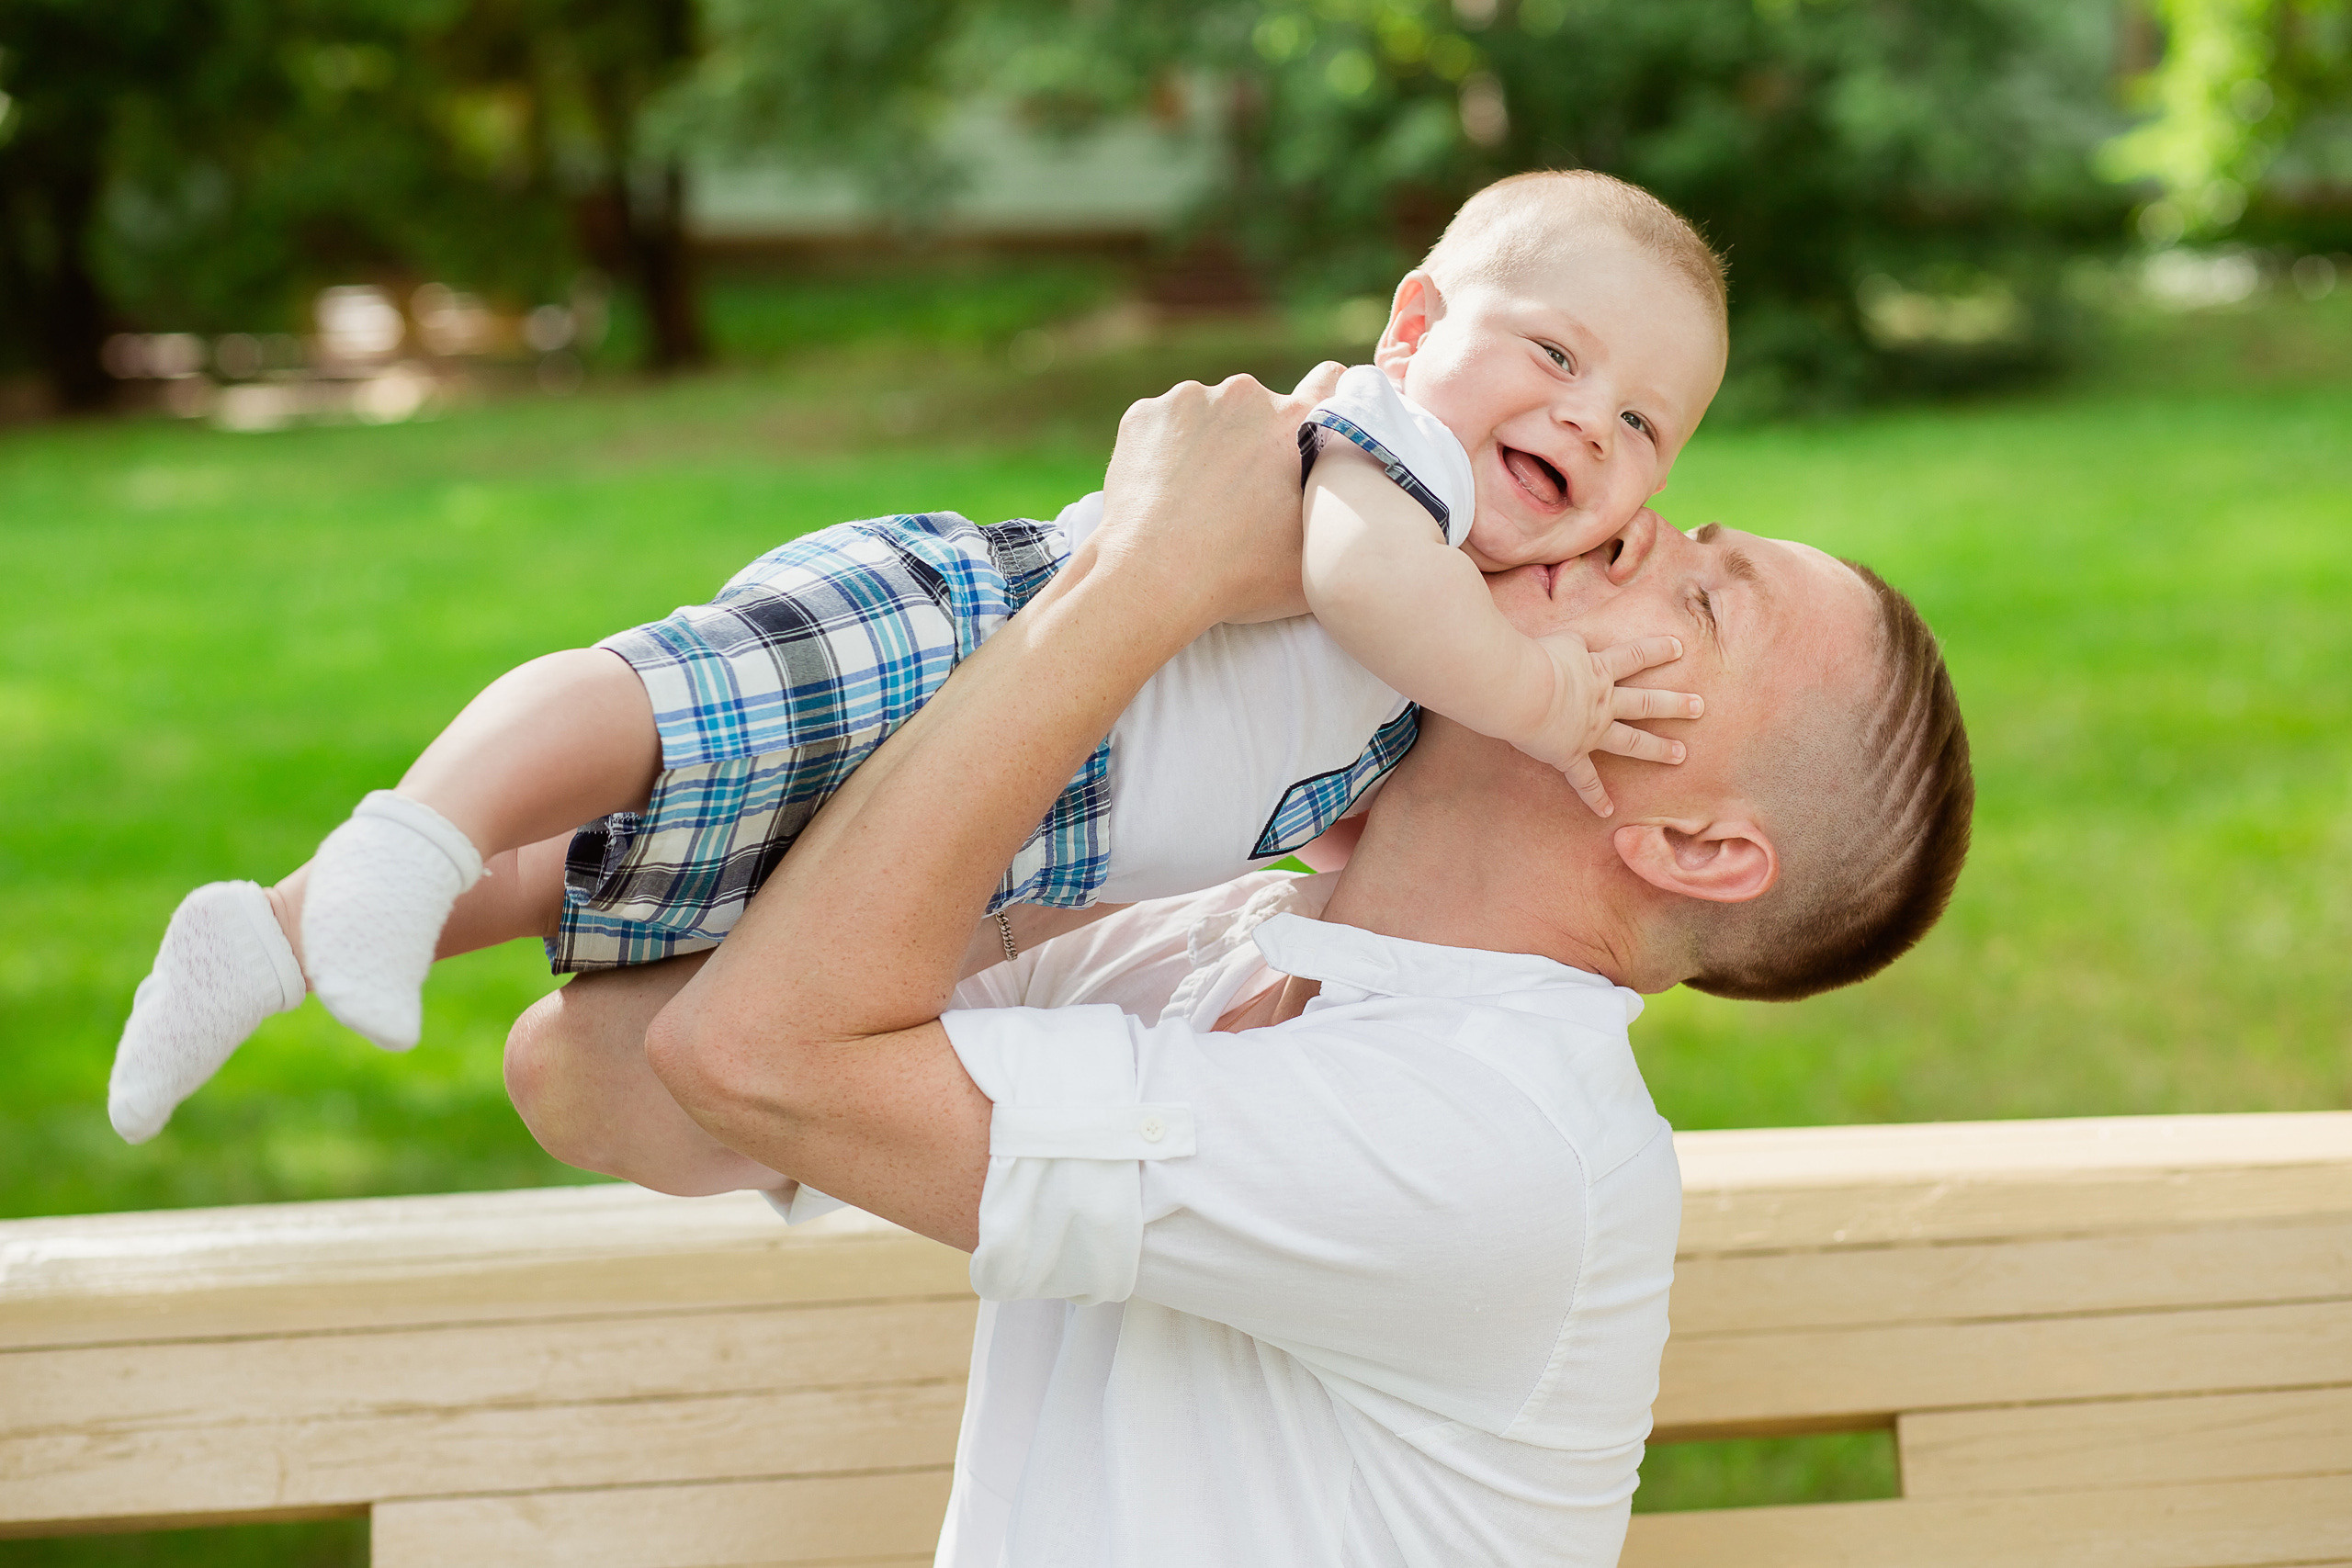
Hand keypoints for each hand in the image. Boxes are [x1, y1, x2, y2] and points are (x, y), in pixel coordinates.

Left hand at [1093, 363, 1345, 626]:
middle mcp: (1246, 395)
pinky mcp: (1144, 414)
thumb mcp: (1317, 555)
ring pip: (1211, 413)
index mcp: (1296, 421)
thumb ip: (1343, 510)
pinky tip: (1165, 492)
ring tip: (1198, 498)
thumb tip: (1353, 495)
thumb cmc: (1239, 576)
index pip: (1332, 381)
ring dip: (1211, 442)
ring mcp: (1189, 399)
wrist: (1149, 579)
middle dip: (1259, 439)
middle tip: (1244, 494)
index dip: (1328, 404)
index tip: (1316, 430)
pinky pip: (1165, 423)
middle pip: (1263, 407)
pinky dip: (1167, 450)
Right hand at [1517, 635, 1702, 816]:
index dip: (1657, 650)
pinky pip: (1584, 779)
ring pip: (1631, 741)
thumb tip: (1574, 644)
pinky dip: (1594, 796)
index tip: (1679, 648)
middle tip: (1700, 707)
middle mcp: (1602, 701)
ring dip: (1657, 748)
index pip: (1634, 655)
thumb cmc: (1534, 658)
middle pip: (1645, 702)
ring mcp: (1590, 730)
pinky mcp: (1569, 754)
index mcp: (1598, 669)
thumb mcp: (1558, 639)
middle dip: (1674, 704)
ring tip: (1680, 755)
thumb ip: (1571, 643)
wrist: (1522, 689)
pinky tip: (1605, 810)